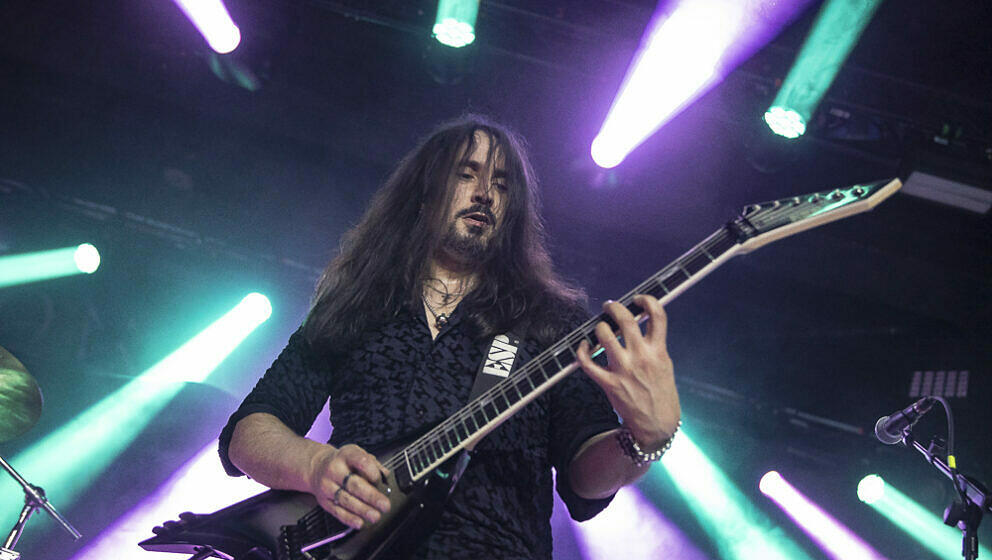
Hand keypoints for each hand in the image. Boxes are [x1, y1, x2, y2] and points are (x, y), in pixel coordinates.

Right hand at [307, 443, 391, 529]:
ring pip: (346, 500)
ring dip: (362, 510)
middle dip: (371, 496)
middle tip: (384, 505)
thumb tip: (385, 477)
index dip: (372, 472)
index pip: (361, 462)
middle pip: (354, 484)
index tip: (380, 480)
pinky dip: (349, 518)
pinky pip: (337, 511)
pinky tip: (360, 522)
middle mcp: (335, 470)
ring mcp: (327, 486)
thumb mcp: (357, 454)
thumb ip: (374, 465)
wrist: (317, 467)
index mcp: (346, 455)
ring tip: (375, 516)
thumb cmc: (343, 463)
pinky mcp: (324, 500)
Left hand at [576, 294, 679, 449]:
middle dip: (614, 307)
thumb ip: (654, 343)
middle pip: (625, 320)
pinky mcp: (609, 384)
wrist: (657, 423)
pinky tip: (584, 346)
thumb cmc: (660, 391)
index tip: (638, 298)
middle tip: (609, 306)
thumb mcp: (664, 364)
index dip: (647, 300)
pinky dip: (581, 351)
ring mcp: (624, 370)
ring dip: (598, 327)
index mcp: (659, 351)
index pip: (657, 315)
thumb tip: (641, 320)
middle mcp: (641, 358)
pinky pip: (587, 362)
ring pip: (604, 335)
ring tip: (599, 327)